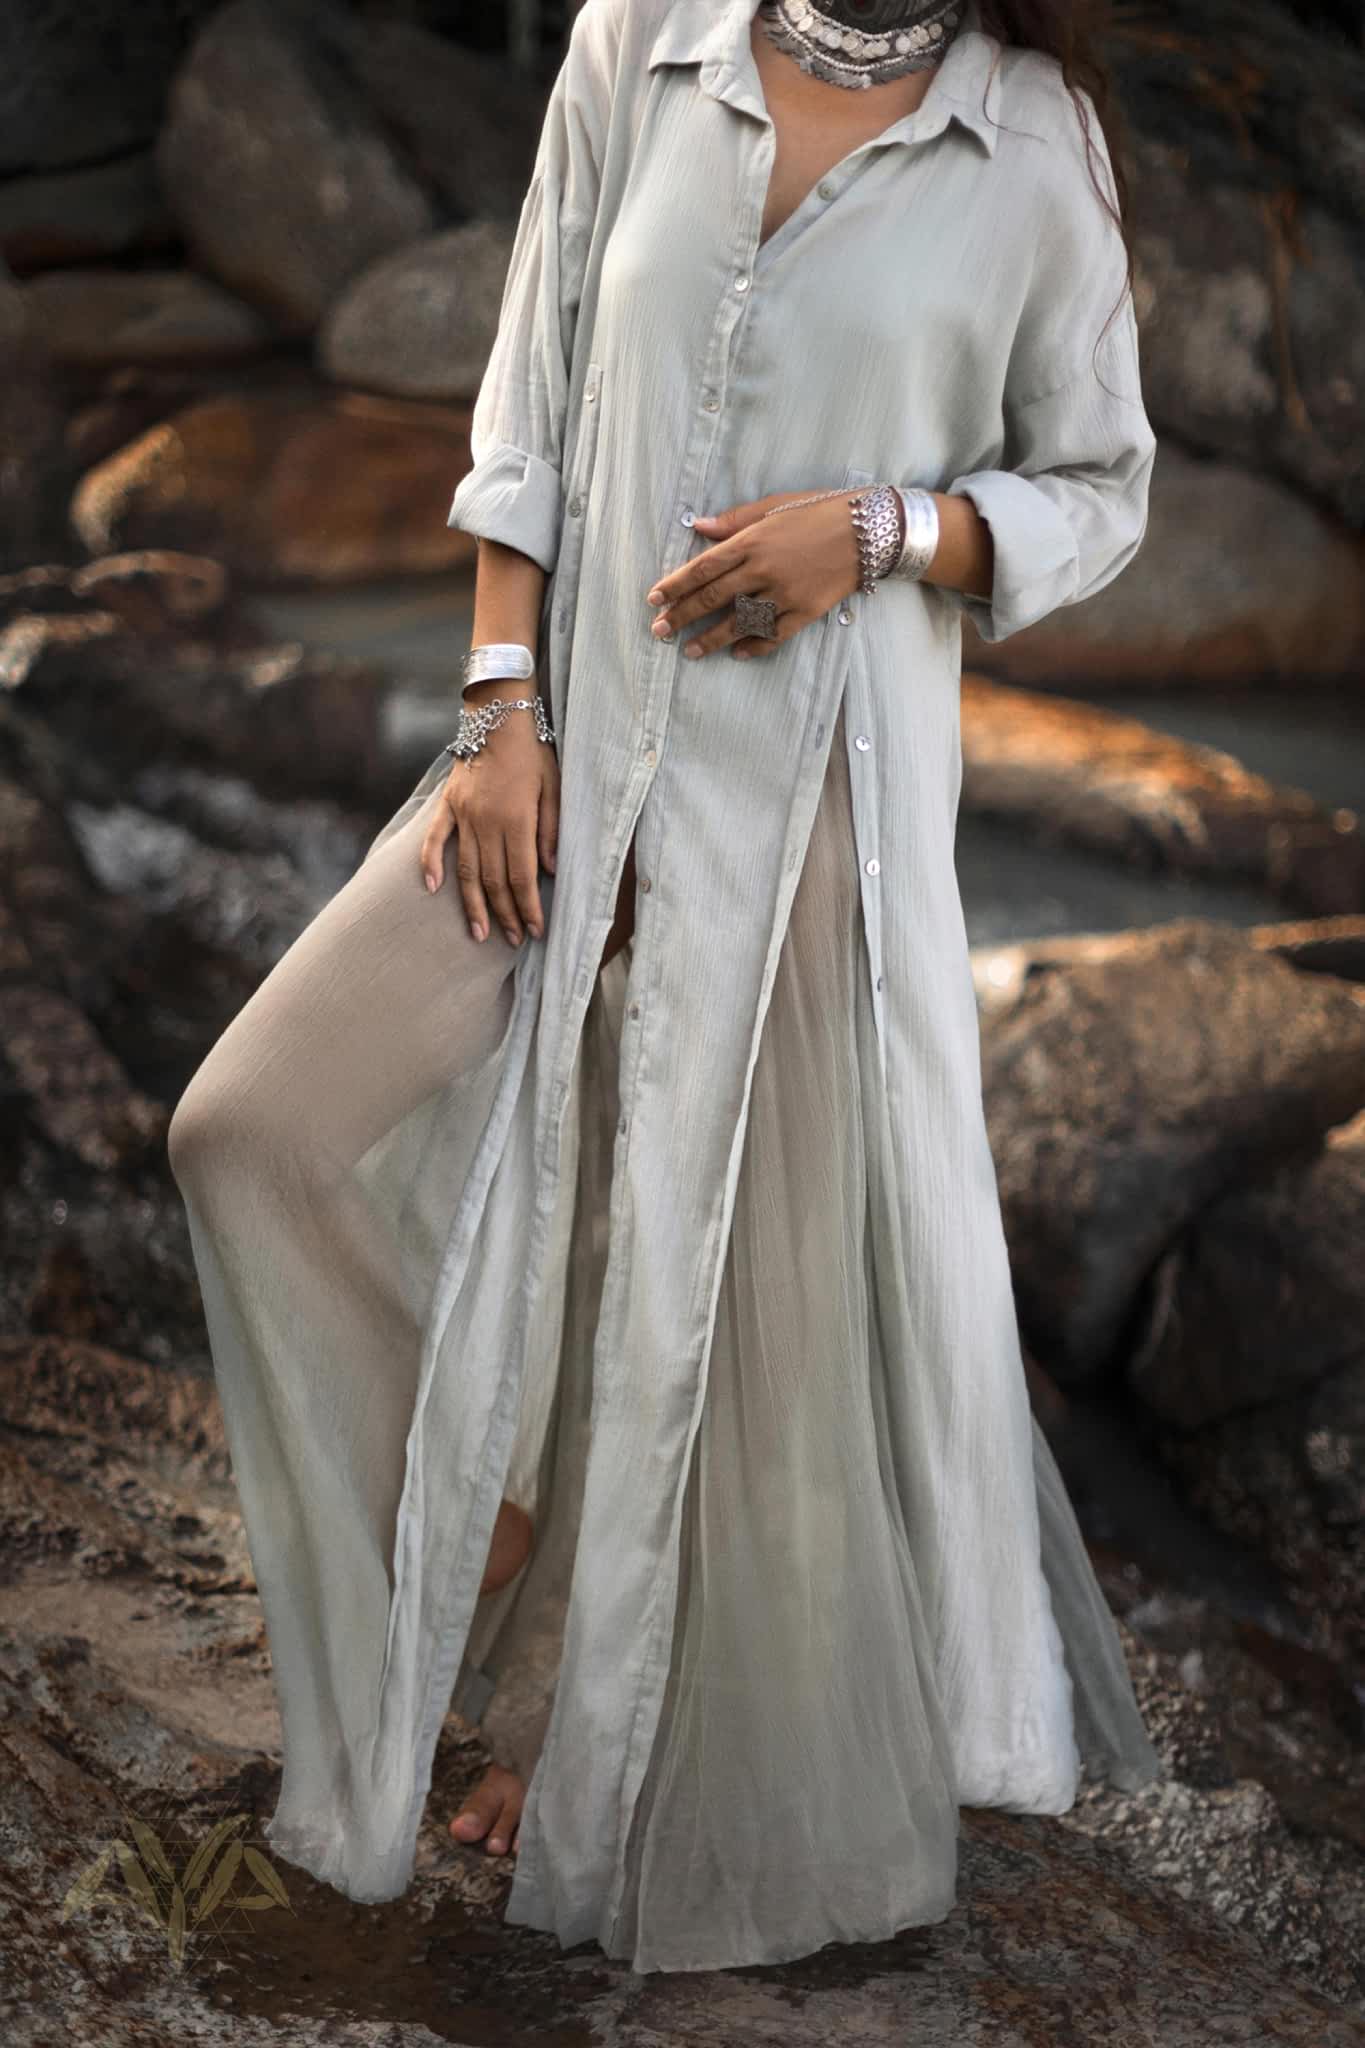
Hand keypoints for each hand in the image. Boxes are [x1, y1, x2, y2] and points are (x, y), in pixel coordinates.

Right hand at [420, 684, 558, 945]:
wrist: (499, 716)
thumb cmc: (534, 753)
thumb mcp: (554, 789)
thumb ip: (550, 832)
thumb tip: (550, 871)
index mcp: (517, 820)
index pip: (522, 877)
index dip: (528, 908)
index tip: (535, 930)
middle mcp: (487, 823)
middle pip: (493, 881)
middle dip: (505, 915)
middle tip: (513, 940)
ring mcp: (464, 815)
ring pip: (466, 870)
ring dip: (473, 905)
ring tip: (479, 933)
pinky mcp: (449, 806)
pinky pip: (435, 840)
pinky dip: (432, 865)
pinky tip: (433, 889)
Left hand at [644, 489, 863, 659]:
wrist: (869, 530)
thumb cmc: (820, 510)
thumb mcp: (775, 505)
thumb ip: (735, 520)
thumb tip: (699, 526)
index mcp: (752, 541)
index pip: (703, 568)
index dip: (675, 585)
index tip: (654, 599)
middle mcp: (763, 570)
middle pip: (713, 598)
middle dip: (682, 616)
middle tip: (659, 631)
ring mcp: (784, 594)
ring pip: (739, 623)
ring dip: (711, 639)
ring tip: (690, 651)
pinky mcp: (805, 612)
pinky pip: (774, 635)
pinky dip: (754, 647)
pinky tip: (737, 654)